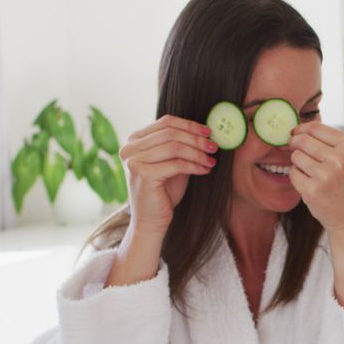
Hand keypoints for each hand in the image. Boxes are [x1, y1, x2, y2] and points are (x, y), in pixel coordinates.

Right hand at [119, 115, 217, 233]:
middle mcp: (130, 148)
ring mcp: (134, 161)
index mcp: (134, 141)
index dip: (189, 125)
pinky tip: (206, 170)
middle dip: (197, 139)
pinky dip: (195, 166)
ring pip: (175, 147)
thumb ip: (180, 146)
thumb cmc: (163, 193)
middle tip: (214, 146)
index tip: (209, 132)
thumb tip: (205, 132)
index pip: (165, 122)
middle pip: (171, 133)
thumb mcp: (172, 163)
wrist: (152, 221)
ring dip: (198, 153)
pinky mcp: (144, 174)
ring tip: (212, 160)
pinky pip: (177, 164)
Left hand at [288, 122, 343, 234]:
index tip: (295, 134)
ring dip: (298, 163)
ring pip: (296, 157)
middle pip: (302, 140)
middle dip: (294, 144)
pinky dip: (297, 178)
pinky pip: (293, 174)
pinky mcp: (312, 190)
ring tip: (311, 174)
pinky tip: (310, 185)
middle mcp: (339, 158)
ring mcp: (325, 175)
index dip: (300, 129)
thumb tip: (299, 130)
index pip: (315, 127)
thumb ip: (329, 143)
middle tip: (294, 151)